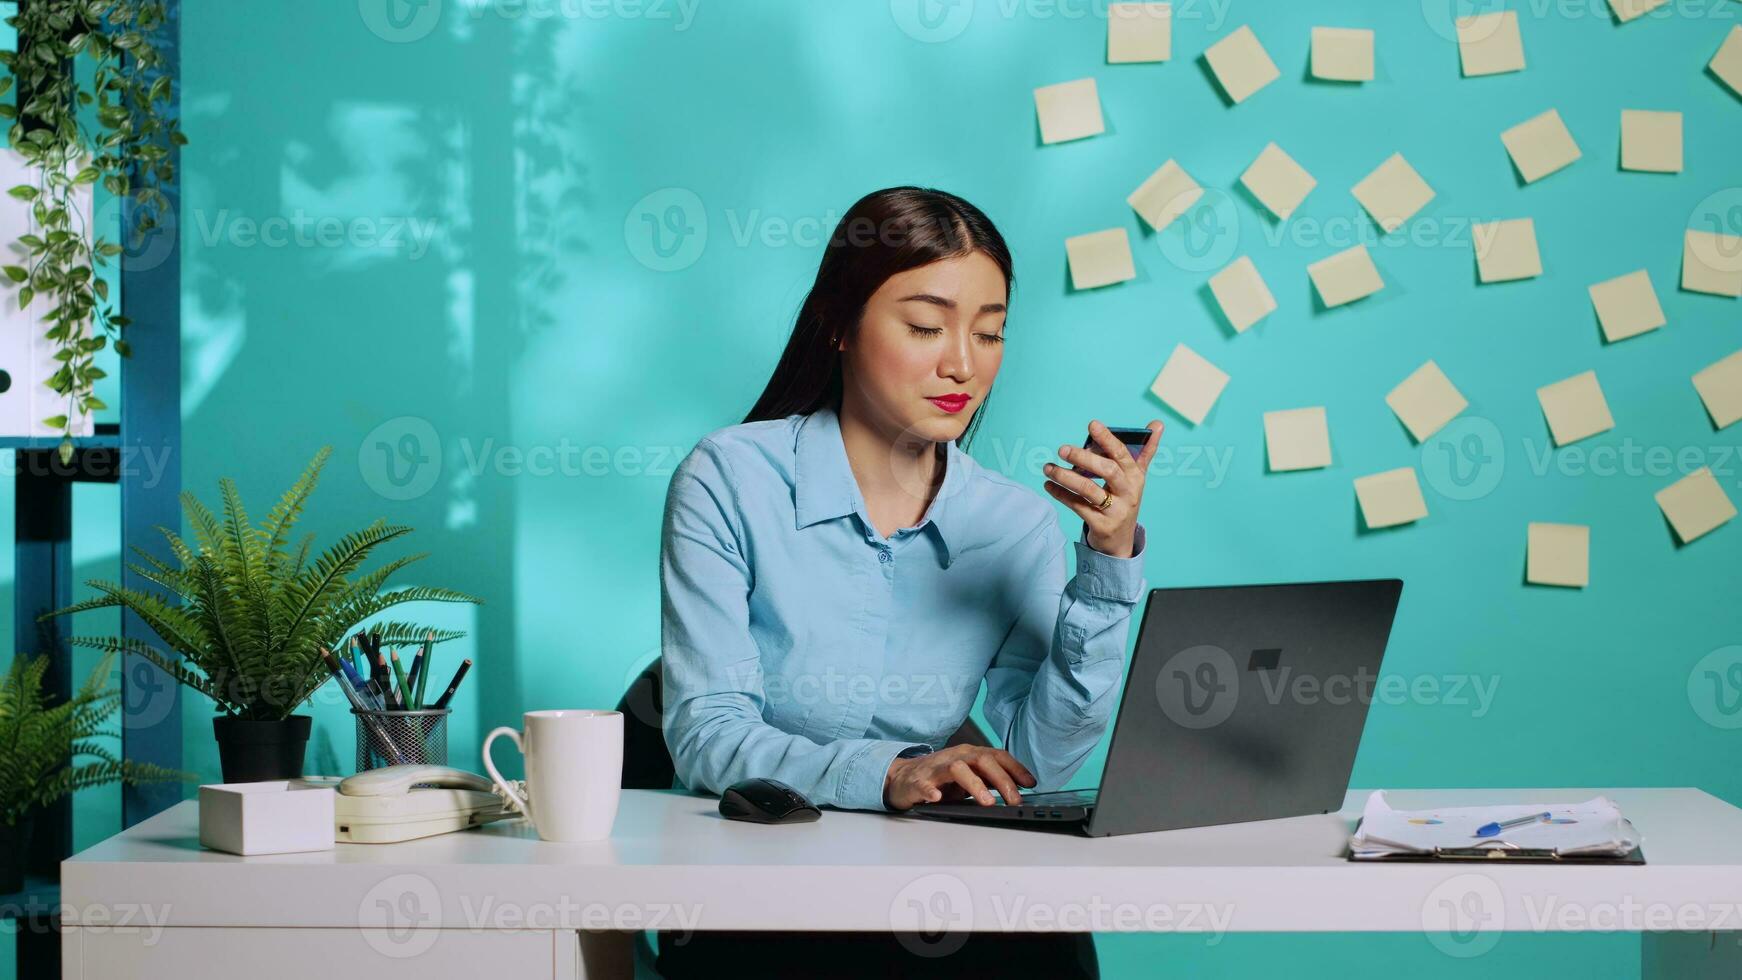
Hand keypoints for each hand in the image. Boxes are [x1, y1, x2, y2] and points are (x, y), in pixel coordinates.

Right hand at [883, 745, 1036, 809]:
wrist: (904, 777)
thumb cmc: (941, 778)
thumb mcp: (970, 776)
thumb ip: (990, 780)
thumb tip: (1018, 790)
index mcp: (971, 755)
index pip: (998, 756)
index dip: (1016, 768)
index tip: (1031, 784)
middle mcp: (956, 757)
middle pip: (983, 760)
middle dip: (1002, 780)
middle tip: (1015, 800)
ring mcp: (937, 768)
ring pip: (958, 768)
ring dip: (975, 784)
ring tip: (987, 802)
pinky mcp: (918, 781)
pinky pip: (925, 784)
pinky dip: (932, 791)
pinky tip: (938, 798)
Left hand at [1042, 419, 1162, 558]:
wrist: (1121, 541)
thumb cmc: (1125, 501)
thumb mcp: (1137, 477)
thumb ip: (1146, 451)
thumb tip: (1157, 424)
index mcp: (1135, 477)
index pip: (1122, 454)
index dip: (1108, 438)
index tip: (1092, 424)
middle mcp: (1128, 493)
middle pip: (1107, 471)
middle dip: (1083, 457)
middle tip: (1062, 449)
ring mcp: (1115, 511)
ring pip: (1089, 489)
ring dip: (1065, 476)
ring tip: (1048, 468)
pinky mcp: (1101, 525)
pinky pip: (1078, 506)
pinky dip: (1061, 494)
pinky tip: (1049, 485)